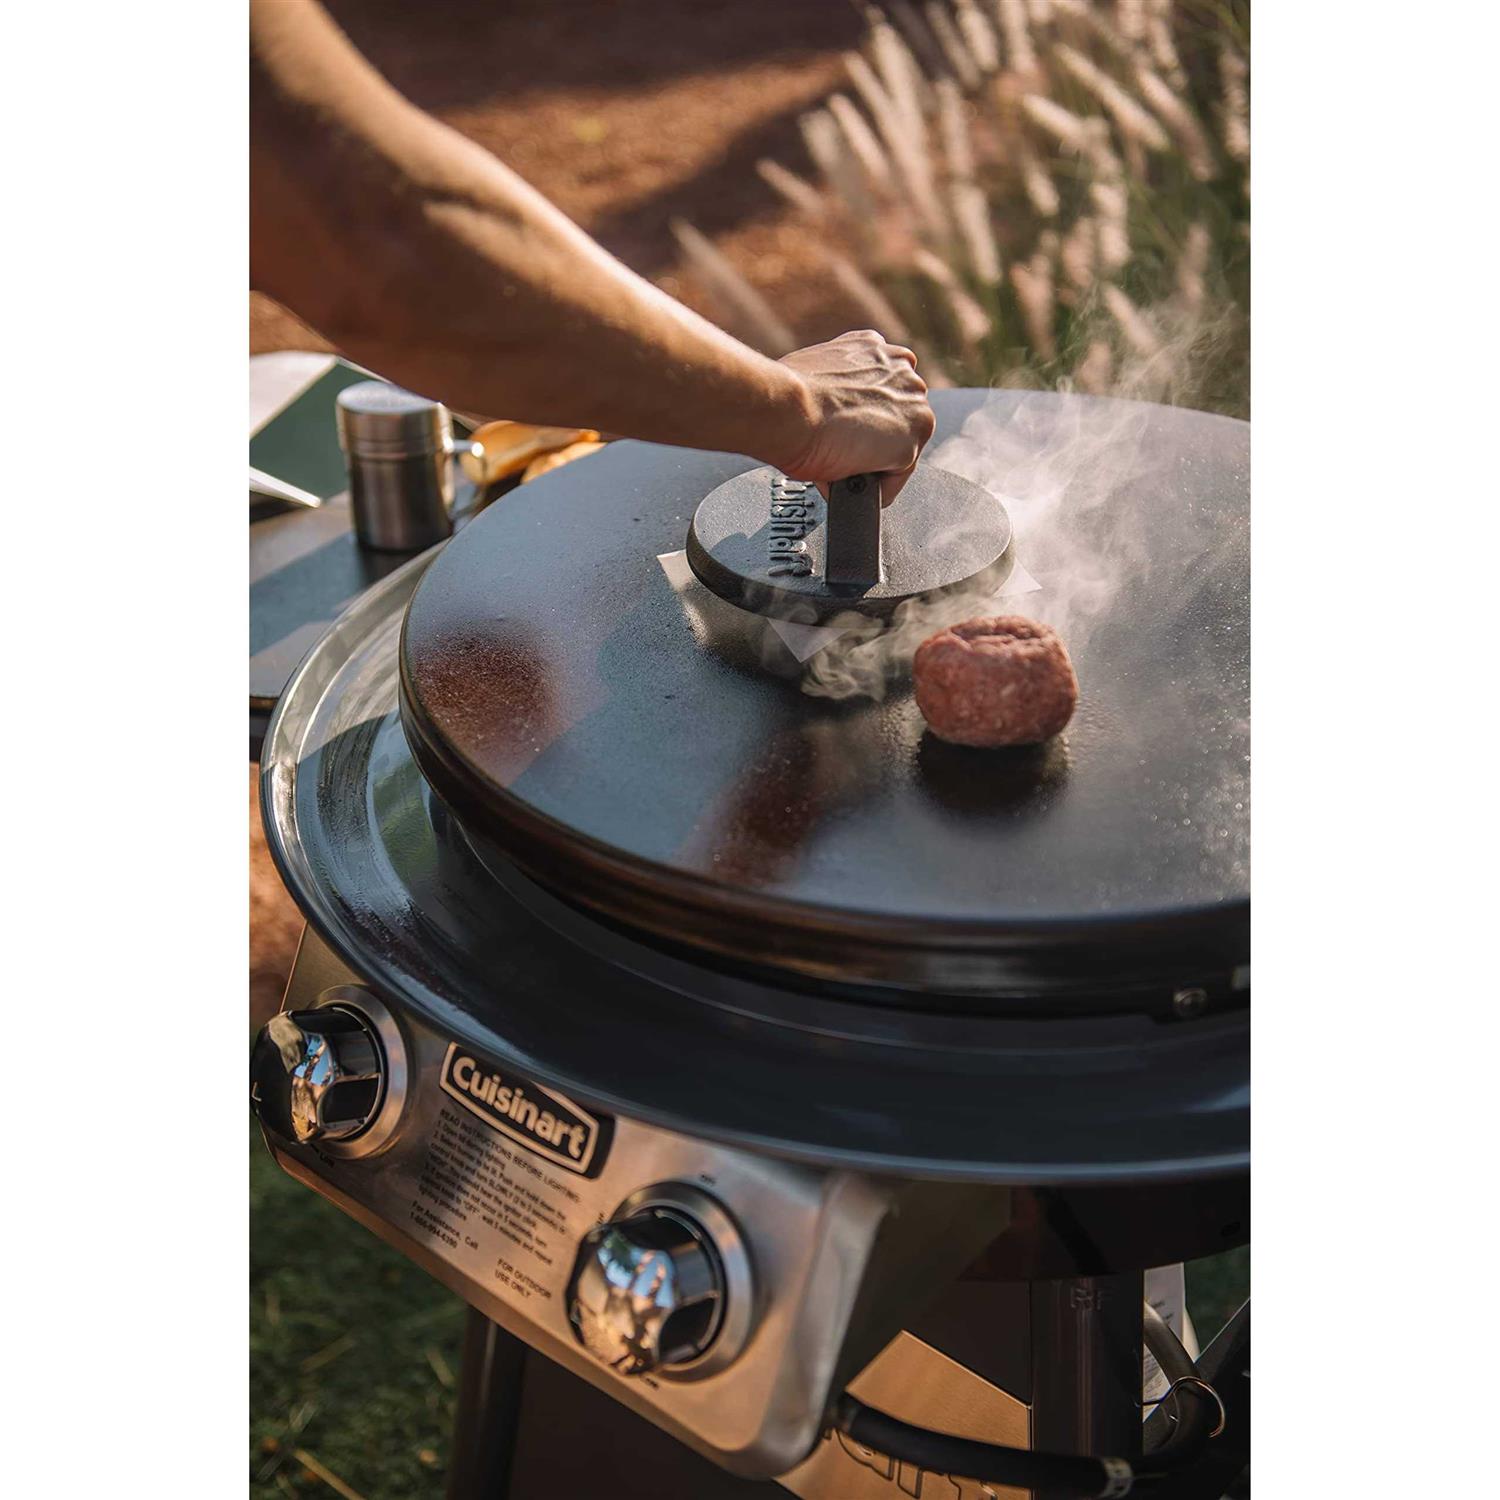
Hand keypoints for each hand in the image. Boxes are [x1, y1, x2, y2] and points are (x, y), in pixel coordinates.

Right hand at [771, 330, 935, 505]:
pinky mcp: (911, 441)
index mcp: (875, 348)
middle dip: (869, 438)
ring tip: (840, 464)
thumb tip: (830, 408)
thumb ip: (838, 384)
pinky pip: (896, 477)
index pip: (880, 393)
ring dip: (873, 461)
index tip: (841, 431)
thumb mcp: (815, 373)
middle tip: (838, 449)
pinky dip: (874, 487)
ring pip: (899, 448)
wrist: (787, 409)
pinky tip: (847, 478)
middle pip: (895, 420)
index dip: (858, 417)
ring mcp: (913, 406)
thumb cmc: (787, 395)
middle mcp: (902, 371)